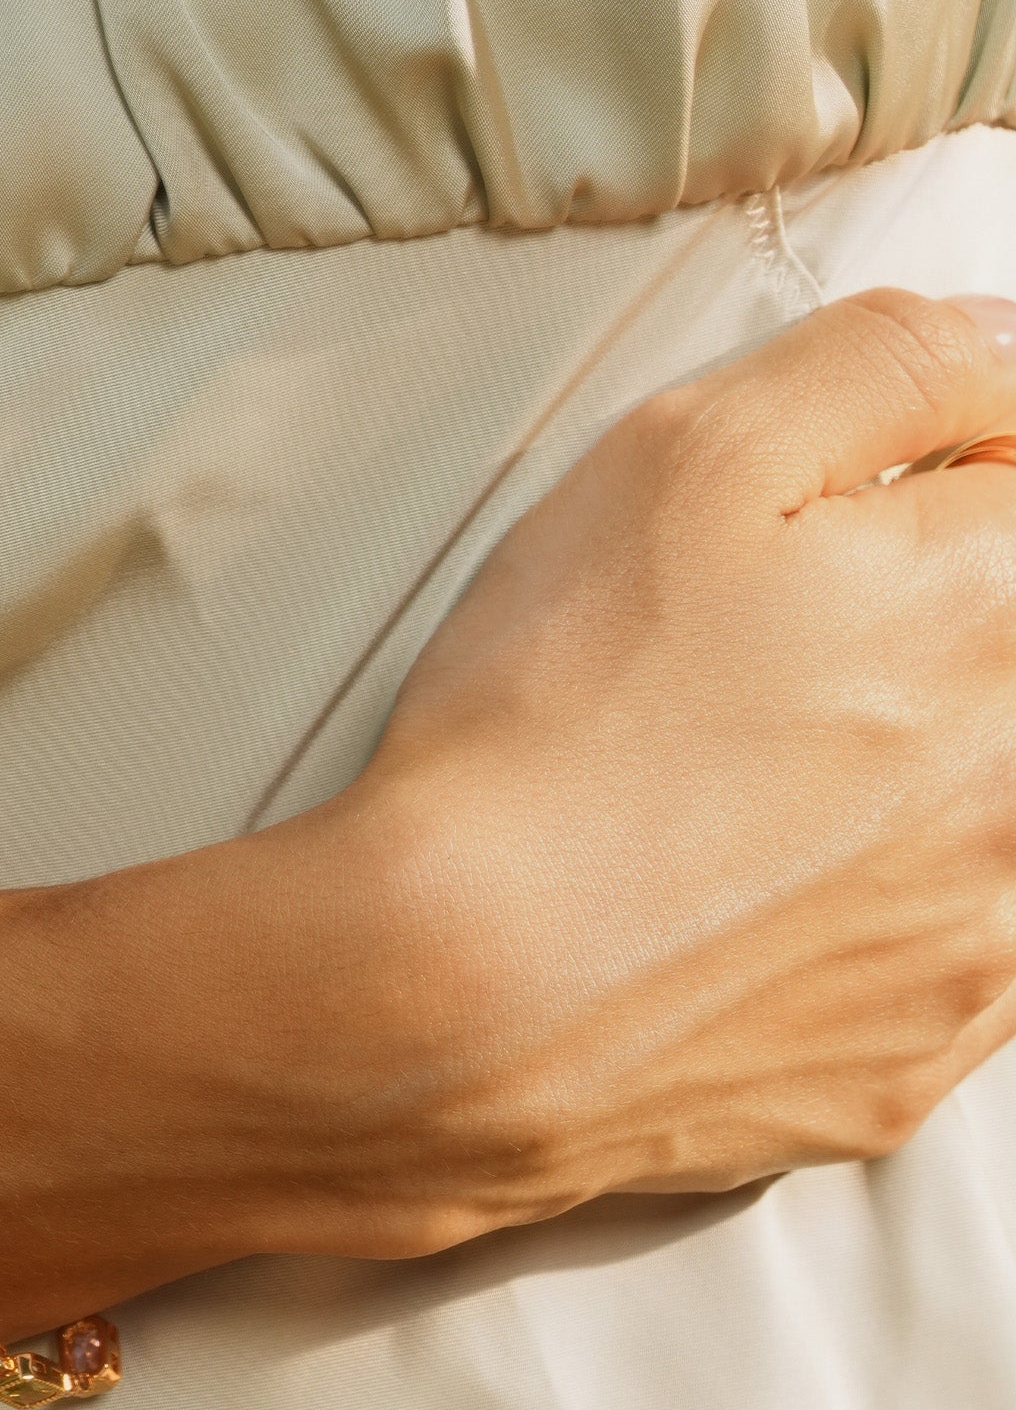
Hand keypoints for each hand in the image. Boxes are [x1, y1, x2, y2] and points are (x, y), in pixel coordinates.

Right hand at [255, 290, 1015, 1254]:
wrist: (449, 997)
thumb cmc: (554, 725)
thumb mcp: (693, 456)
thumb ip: (890, 367)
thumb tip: (1005, 351)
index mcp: (1005, 608)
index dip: (962, 474)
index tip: (886, 500)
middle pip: (1006, 659)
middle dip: (924, 634)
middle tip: (776, 656)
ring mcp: (991, 940)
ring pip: (992, 813)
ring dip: (913, 779)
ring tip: (753, 786)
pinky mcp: (924, 1058)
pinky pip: (954, 958)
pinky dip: (879, 918)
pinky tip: (756, 900)